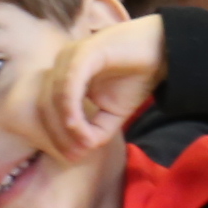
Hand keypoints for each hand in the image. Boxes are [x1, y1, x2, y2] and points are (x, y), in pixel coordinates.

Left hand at [40, 13, 169, 155]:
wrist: (163, 50)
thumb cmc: (136, 77)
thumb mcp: (113, 113)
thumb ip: (96, 131)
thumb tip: (80, 151)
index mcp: (63, 75)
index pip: (46, 108)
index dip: (55, 135)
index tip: (72, 157)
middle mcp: (61, 63)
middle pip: (45, 104)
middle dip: (57, 134)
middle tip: (75, 156)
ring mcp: (71, 55)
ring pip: (54, 96)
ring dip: (65, 125)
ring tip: (82, 145)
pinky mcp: (85, 51)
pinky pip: (70, 84)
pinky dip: (71, 108)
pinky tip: (78, 127)